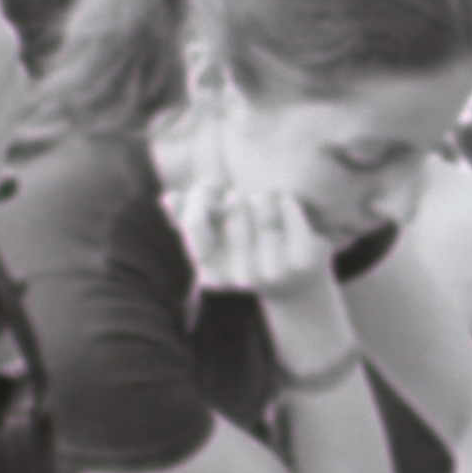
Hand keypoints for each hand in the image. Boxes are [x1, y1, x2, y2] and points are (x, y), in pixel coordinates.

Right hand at [164, 184, 336, 308]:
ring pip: (261, 205)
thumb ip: (189, 219)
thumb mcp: (216, 241)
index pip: (195, 224)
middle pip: (230, 208)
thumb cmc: (246, 254)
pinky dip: (286, 200)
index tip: (212, 186)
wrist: (295, 286)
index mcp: (213, 274)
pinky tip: (284, 202)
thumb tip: (169, 198)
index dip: (200, 197)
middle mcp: (242, 277)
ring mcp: (274, 270)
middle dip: (235, 194)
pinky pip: (289, 211)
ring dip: (261, 195)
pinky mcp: (302, 260)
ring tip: (263, 199)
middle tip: (242, 196)